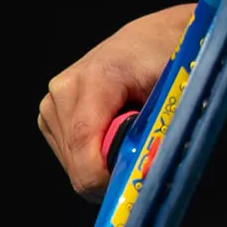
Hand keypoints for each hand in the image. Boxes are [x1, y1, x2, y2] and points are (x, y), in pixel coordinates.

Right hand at [36, 5, 192, 201]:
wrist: (151, 40)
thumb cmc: (169, 62)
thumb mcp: (176, 94)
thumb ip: (161, 132)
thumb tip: (150, 171)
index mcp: (96, 78)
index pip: (84, 142)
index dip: (104, 177)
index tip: (132, 186)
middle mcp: (65, 89)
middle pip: (76, 162)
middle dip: (109, 175)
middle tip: (140, 162)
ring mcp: (53, 102)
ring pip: (71, 166)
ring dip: (101, 168)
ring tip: (128, 140)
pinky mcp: (51, 114)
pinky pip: (69, 157)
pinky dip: (93, 159)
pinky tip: (112, 138)